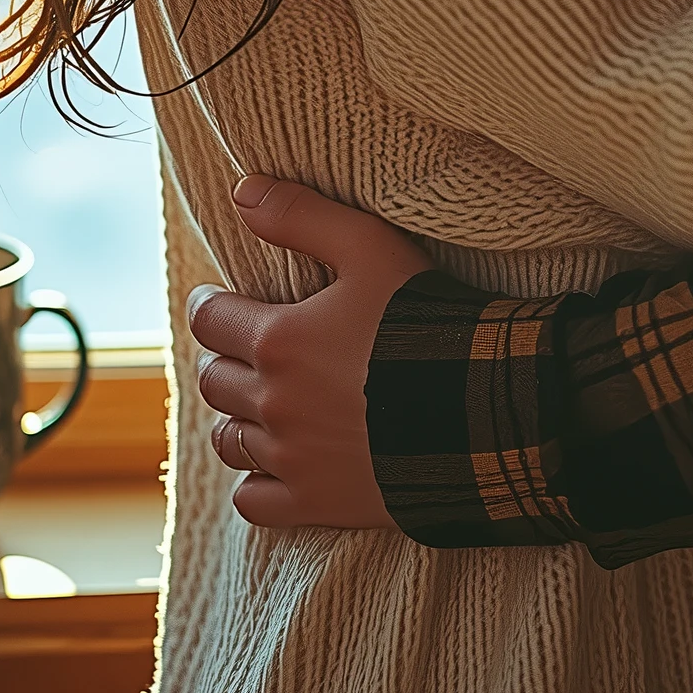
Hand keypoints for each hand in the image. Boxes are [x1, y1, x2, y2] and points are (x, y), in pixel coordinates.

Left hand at [188, 177, 436, 528]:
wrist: (483, 412)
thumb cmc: (429, 323)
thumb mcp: (372, 249)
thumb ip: (304, 217)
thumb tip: (242, 191)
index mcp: (278, 339)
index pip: (209, 321)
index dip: (211, 306)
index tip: (219, 301)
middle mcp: (273, 403)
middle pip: (215, 381)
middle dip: (228, 360)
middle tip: (250, 350)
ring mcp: (292, 458)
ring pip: (228, 440)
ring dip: (238, 419)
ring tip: (263, 405)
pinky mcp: (316, 501)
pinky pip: (254, 500)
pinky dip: (256, 482)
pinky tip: (277, 464)